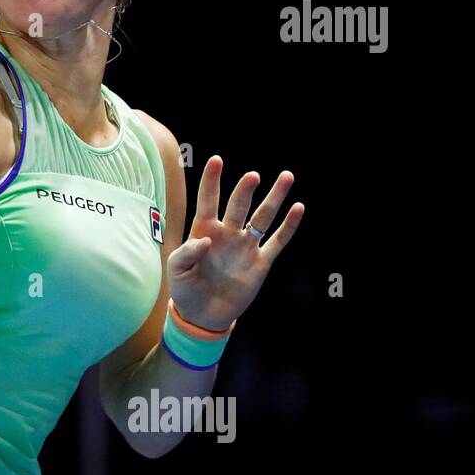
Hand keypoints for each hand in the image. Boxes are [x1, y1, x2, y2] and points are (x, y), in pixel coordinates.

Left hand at [167, 156, 304, 331]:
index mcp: (203, 229)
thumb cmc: (185, 288)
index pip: (208, 200)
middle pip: (239, 205)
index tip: (216, 160)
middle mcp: (227, 232)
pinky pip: (277, 241)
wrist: (202, 314)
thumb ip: (187, 252)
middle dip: (245, 190)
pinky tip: (298, 208)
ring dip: (274, 198)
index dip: (211, 181)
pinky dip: (288, 226)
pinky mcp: (261, 263)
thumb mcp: (176, 269)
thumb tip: (206, 240)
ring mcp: (245, 246)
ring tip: (286, 177)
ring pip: (262, 217)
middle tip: (252, 177)